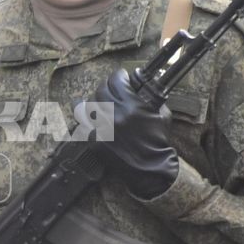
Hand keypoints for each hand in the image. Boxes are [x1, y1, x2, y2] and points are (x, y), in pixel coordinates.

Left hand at [84, 69, 178, 198]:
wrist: (150, 168)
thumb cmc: (158, 141)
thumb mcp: (161, 114)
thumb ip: (151, 97)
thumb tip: (140, 84)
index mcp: (133, 107)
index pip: (117, 81)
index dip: (118, 76)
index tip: (121, 76)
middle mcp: (115, 116)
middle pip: (101, 90)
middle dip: (107, 86)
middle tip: (111, 88)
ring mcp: (103, 129)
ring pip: (89, 104)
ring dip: (95, 101)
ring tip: (100, 101)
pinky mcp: (94, 141)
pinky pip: (82, 122)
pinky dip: (84, 116)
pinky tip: (85, 110)